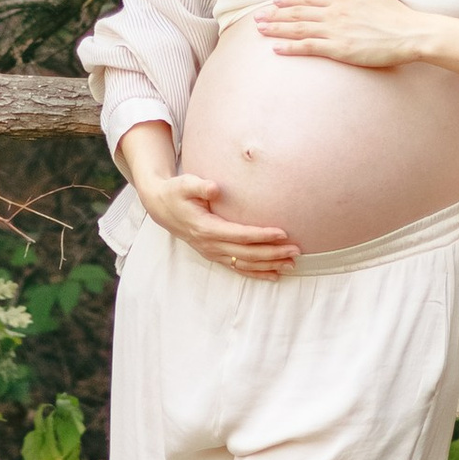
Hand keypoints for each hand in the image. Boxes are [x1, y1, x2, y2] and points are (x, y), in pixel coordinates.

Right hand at [129, 162, 299, 278]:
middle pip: (247, 253)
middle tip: (296, 251)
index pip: (240, 234)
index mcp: (206, 228)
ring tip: (291, 264)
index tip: (282, 233)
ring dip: (269, 265)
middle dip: (273, 253)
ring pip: (245, 264)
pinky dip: (257, 273)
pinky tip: (274, 275)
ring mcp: (213, 253)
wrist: (163, 208)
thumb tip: (214, 187)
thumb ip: (199, 185)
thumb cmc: (176, 193)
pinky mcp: (215, 255)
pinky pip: (239, 268)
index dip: (261, 235)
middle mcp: (211, 245)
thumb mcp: (184, 184)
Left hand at [255, 0, 432, 69]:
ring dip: (276, 29)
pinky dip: (290, 48)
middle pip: (297, 12)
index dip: (288, 1)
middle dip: (275, 15)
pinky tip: (276, 49)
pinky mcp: (338, 48)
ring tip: (260, 31)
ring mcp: (335, 30)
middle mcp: (334, 12)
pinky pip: (308, 47)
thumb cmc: (395, 15)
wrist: (410, 33)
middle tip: (256, 18)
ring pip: (298, 29)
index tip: (273, 3)